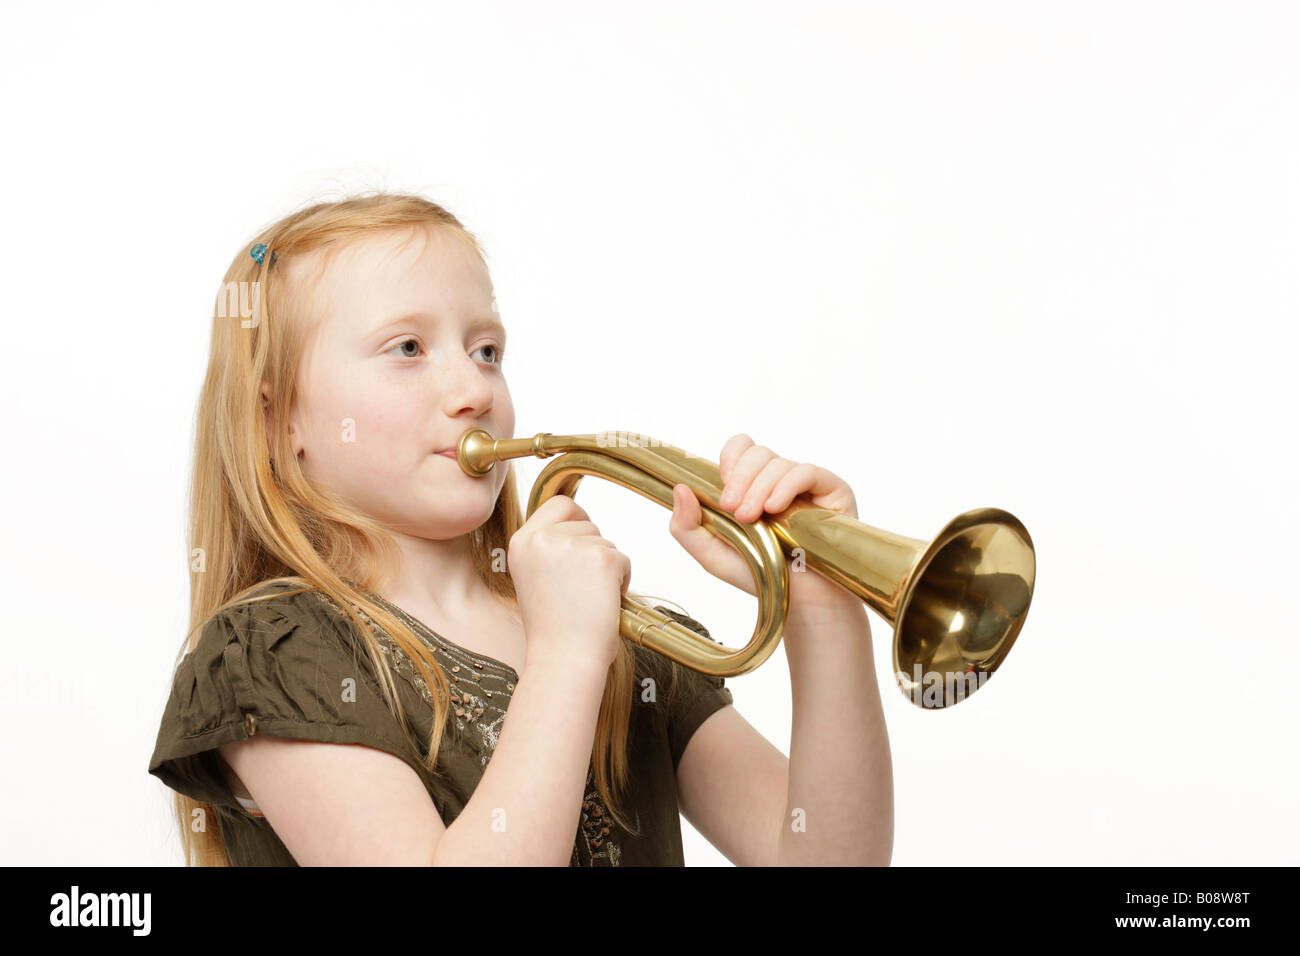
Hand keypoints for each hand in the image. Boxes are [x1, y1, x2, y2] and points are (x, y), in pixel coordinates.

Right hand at [509, 494, 630, 673]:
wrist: (563, 660)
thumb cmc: (554, 629)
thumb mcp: (536, 578)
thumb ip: (550, 549)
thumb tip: (580, 525)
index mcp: (521, 541)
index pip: (559, 505)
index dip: (577, 521)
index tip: (581, 548)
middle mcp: (540, 538)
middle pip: (587, 521)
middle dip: (594, 549)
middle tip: (583, 586)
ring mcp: (570, 546)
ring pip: (606, 541)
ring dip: (607, 568)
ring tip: (588, 600)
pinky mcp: (601, 558)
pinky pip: (623, 559)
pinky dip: (622, 581)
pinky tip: (603, 604)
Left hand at [668, 434, 861, 617]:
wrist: (801, 603)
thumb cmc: (761, 576)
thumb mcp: (712, 554)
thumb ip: (687, 527)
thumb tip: (679, 489)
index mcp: (753, 486)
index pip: (742, 448)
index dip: (731, 458)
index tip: (722, 485)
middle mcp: (779, 480)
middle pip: (758, 453)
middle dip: (740, 478)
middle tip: (732, 509)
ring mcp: (806, 485)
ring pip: (779, 463)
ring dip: (759, 488)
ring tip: (752, 518)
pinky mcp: (832, 490)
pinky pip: (807, 472)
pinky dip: (787, 486)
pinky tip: (776, 509)